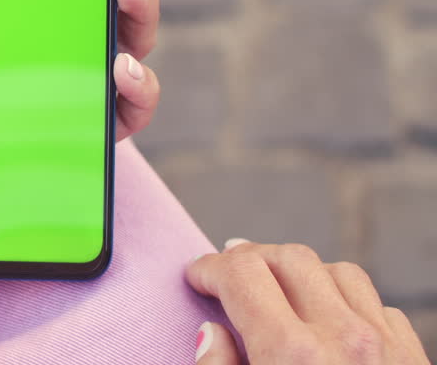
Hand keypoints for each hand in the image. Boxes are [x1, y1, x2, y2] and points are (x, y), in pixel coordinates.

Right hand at [188, 240, 430, 363]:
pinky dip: (348, 305)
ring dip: (302, 275)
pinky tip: (330, 326)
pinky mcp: (416, 361)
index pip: (241, 273)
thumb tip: (212, 334)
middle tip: (228, 274)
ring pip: (339, 272)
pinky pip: (379, 308)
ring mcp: (387, 348)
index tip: (197, 277)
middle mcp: (343, 340)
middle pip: (288, 258)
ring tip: (280, 294)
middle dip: (251, 259)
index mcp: (290, 355)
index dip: (209, 268)